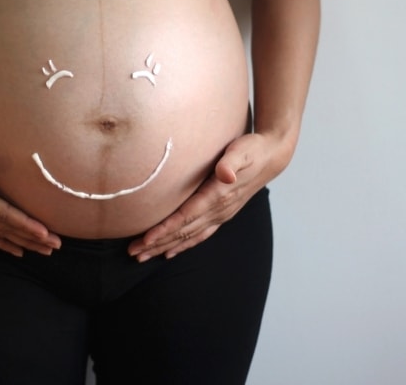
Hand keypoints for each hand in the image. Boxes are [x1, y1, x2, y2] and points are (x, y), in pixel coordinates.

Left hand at [128, 132, 291, 261]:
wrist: (271, 156)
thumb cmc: (252, 149)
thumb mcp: (242, 150)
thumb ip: (232, 162)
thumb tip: (225, 174)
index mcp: (217, 196)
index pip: (185, 217)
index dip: (164, 229)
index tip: (145, 239)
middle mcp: (218, 210)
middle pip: (182, 232)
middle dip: (157, 243)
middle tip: (133, 253)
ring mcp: (220, 215)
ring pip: (188, 237)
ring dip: (165, 247)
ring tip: (143, 257)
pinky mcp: (220, 214)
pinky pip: (199, 235)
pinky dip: (183, 245)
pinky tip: (169, 252)